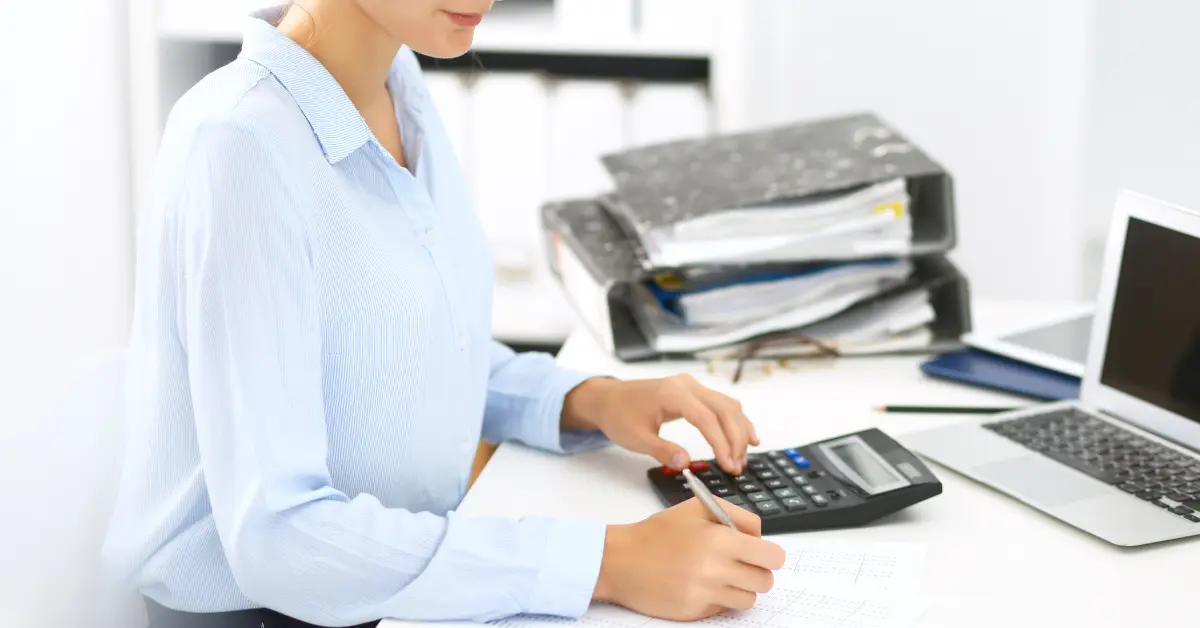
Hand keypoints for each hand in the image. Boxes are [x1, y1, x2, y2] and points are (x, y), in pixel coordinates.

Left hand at [563, 375, 757, 474]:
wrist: (607, 398)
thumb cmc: (618, 415)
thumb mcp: (635, 438)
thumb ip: (661, 450)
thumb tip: (685, 462)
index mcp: (673, 394)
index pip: (707, 419)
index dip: (721, 443)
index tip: (728, 465)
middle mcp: (687, 385)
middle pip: (724, 410)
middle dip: (735, 439)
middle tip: (738, 466)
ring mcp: (691, 385)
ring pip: (727, 405)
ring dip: (739, 430)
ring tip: (743, 457)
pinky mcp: (692, 391)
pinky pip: (721, 403)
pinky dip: (734, 420)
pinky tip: (745, 436)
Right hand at [593, 497, 785, 620]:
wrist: (619, 561)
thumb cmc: (657, 533)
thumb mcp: (696, 507)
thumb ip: (736, 514)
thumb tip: (760, 534)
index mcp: (720, 540)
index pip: (772, 557)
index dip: (770, 555)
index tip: (762, 554)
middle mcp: (715, 570)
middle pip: (765, 581)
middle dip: (758, 572)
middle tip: (742, 564)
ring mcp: (705, 594)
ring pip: (748, 600)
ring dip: (741, 588)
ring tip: (722, 576)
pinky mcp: (693, 612)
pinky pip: (724, 609)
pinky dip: (719, 599)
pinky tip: (701, 585)